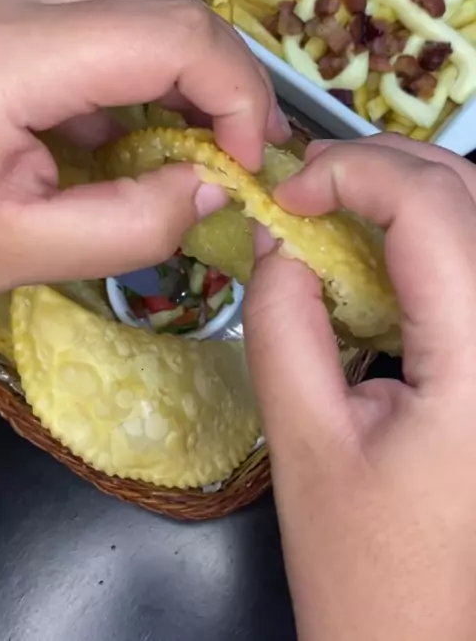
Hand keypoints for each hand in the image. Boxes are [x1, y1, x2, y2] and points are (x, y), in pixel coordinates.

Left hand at [0, 0, 288, 289]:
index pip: (172, 34)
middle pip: (165, 7)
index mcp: (14, 55)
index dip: (235, 92)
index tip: (248, 165)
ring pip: (139, 11)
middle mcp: (17, 6)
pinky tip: (146, 137)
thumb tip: (213, 186)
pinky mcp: (10, 27)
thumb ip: (129, 225)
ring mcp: (11, 8)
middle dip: (225, 78)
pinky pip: (105, 31)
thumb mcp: (16, 251)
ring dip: (191, 76)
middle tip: (246, 152)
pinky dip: (147, 81)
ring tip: (210, 146)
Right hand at [244, 134, 475, 640]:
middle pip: (468, 192)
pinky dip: (429, 238)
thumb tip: (279, 239)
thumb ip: (283, 323)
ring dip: (408, 195)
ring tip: (337, 211)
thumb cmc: (368, 568)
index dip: (353, 172)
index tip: (287, 191)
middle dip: (380, 168)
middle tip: (307, 190)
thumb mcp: (305, 443)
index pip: (432, 207)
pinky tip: (381, 259)